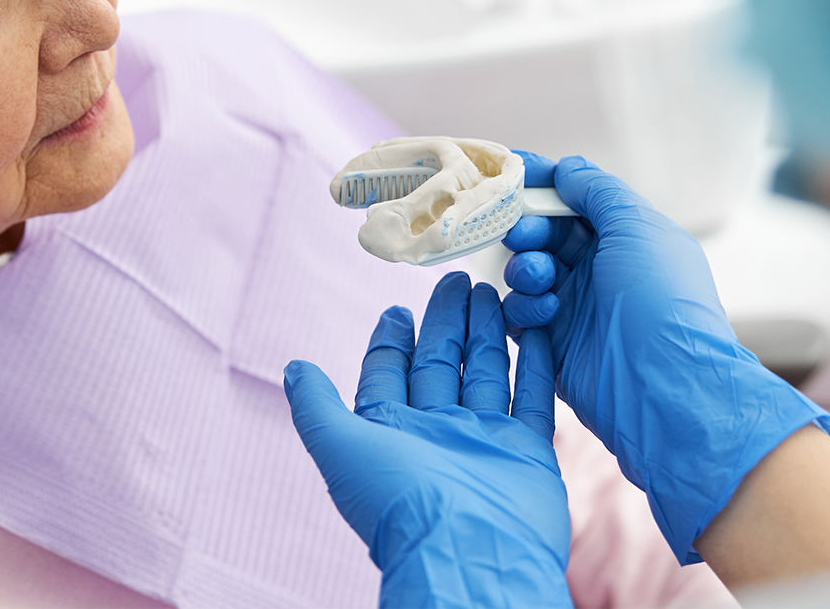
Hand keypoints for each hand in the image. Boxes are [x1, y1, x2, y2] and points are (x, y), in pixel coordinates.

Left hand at [285, 272, 572, 608]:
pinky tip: (536, 331)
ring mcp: (483, 441)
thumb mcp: (340, 447)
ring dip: (487, 332)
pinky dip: (535, 366)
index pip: (388, 375)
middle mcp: (436, 434)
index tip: (398, 308)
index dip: (391, 341)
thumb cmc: (399, 500)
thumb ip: (316, 407)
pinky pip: (532, 400)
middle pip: (439, 365)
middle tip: (455, 278)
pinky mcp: (527, 451)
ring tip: (491, 290)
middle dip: (445, 322)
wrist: (469, 551)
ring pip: (485, 374)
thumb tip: (294, 368)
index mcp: (391, 433)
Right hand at [500, 152, 829, 564]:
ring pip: (526, 271)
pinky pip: (519, 312)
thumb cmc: (659, 300)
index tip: (509, 173)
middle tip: (524, 234)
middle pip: (544, 233)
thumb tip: (565, 168)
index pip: (575, 200)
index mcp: (626, 237)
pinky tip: (544, 314)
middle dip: (529, 228)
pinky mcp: (553, 342)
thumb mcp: (637, 227)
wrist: (664, 386)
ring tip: (539, 279)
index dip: (543, 185)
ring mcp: (576, 306)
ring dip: (525, 267)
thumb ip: (597, 191)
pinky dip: (524, 306)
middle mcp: (600, 269)